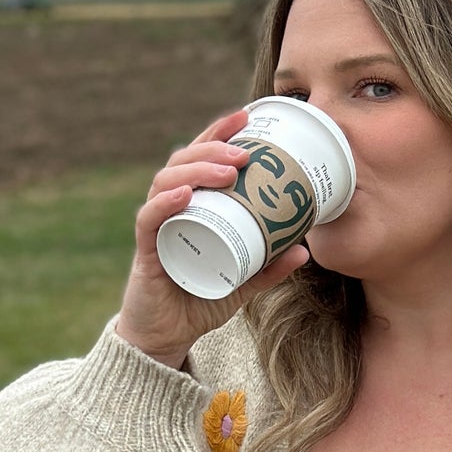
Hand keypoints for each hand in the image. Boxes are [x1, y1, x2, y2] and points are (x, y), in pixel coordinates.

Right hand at [115, 104, 311, 368]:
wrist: (167, 337)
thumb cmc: (200, 300)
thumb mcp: (243, 283)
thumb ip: (270, 268)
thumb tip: (306, 249)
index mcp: (192, 206)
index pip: (200, 158)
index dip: (219, 133)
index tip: (246, 115)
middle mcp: (170, 209)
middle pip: (183, 162)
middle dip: (213, 148)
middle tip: (245, 151)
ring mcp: (156, 227)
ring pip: (167, 183)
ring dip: (197, 171)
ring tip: (227, 171)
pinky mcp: (146, 251)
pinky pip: (150, 220)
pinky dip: (166, 204)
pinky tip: (185, 195)